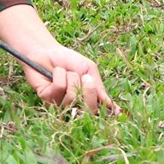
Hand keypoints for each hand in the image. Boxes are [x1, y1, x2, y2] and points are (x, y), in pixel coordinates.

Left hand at [0, 5, 119, 115]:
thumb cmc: (69, 60)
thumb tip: (111, 106)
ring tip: (65, 72)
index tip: (116, 112)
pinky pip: (59, 88)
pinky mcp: (46, 99)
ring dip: (71, 78)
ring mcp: (60, 104)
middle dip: (89, 90)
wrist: (47, 51)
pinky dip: (59, 75)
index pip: (97, 111)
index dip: (105, 110)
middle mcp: (73, 105)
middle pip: (87, 109)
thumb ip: (98, 87)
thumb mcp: (88, 70)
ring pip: (73, 96)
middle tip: (85, 77)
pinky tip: (54, 74)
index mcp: (85, 99)